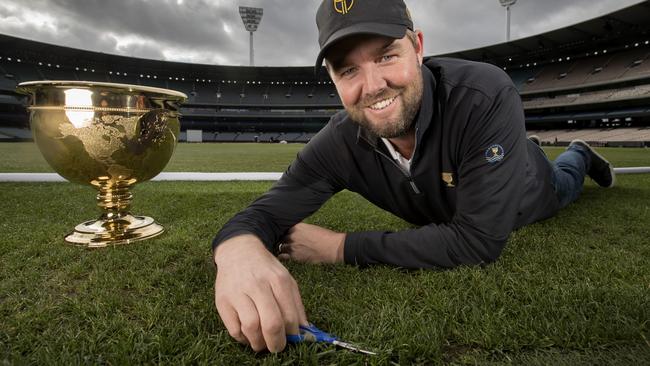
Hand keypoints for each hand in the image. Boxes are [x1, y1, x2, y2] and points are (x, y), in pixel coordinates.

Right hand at [213, 234, 307, 351]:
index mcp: (278, 280)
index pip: (289, 316)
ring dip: (259, 343)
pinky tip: (248, 334)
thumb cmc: (265, 269)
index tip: (292, 339)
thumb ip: (296, 305)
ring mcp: (238, 293)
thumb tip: (304, 331)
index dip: (293, 334)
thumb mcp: (286, 279)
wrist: (238, 251)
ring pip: (251, 328)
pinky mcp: (222, 301)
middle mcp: (258, 285)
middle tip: (277, 347)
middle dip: (277, 343)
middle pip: (271, 323)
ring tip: (262, 343)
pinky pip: (234, 329)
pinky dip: (243, 338)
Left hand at [279, 223, 344, 263]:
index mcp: (297, 226)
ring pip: (281, 246)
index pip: (284, 228)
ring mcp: (292, 246)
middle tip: (283, 242)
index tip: (284, 234)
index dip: (285, 232)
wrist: (332, 247)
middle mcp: (293, 235)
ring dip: (283, 247)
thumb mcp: (312, 228)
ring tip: (283, 249)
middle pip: (281, 237)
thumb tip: (297, 233)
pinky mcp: (294, 256)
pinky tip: (282, 256)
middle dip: (283, 239)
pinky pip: (282, 256)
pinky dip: (282, 256)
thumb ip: (301, 229)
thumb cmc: (325, 237)